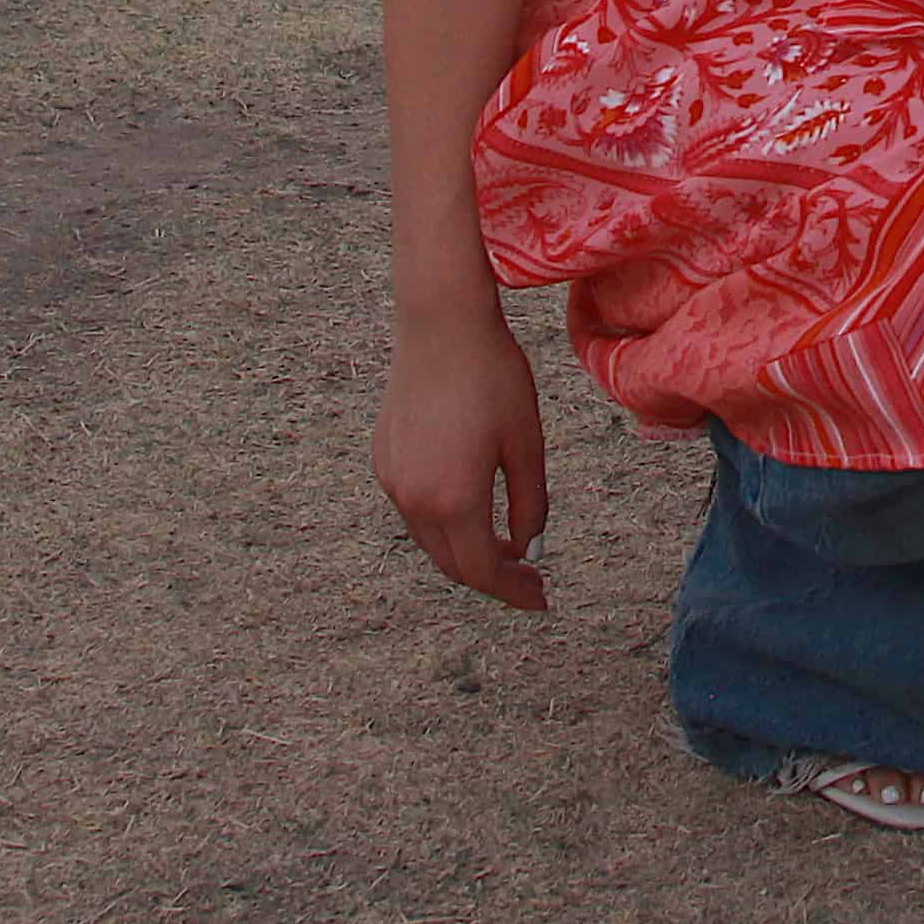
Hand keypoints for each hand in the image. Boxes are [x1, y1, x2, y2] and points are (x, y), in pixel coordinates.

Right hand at [376, 301, 553, 608]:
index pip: (484, 570)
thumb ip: (531, 503)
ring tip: (503, 546)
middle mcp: (414, 499)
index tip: (540, 599)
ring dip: (466, 551)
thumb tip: (528, 546)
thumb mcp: (526, 444)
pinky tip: (470, 507)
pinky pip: (414, 509)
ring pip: (431, 540)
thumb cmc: (492, 378)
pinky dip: (443, 523)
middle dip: (492, 577)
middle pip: (453, 564)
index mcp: (454, 500)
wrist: (440, 325)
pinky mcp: (383, 460)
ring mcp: (393, 480)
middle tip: (528, 577)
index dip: (514, 591)